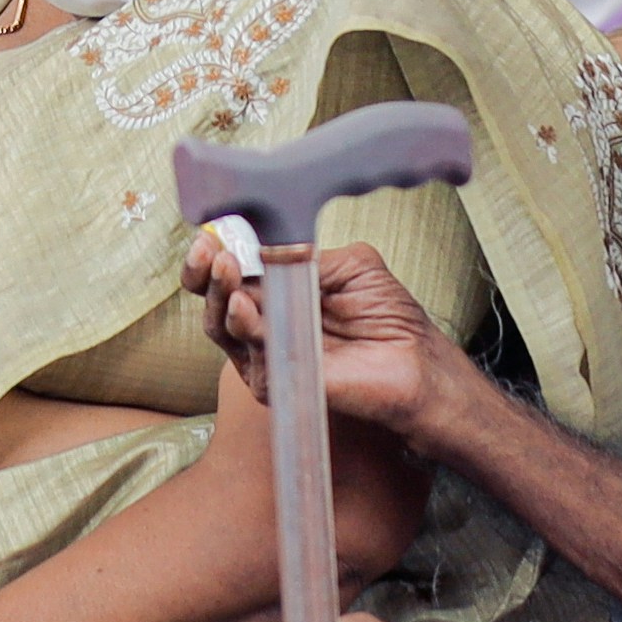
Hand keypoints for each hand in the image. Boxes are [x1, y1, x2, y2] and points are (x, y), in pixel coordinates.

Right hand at [188, 235, 471, 442]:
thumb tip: (264, 248)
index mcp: (276, 294)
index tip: (209, 237)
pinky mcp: (277, 383)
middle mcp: (263, 326)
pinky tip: (246, 306)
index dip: (213, 257)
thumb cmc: (388, 315)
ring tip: (225, 270)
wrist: (415, 361)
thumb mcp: (350, 265)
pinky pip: (251, 355)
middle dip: (205, 275)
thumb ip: (307, 255)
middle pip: (214, 303)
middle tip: (211, 253)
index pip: (230, 276)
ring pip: (221, 328)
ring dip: (220, 296)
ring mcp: (265, 357)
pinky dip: (245, 327)